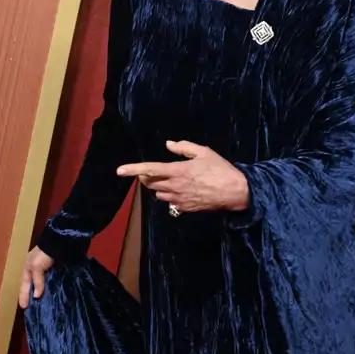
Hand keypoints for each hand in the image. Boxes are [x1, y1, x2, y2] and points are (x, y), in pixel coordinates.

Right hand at [18, 246, 53, 309]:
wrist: (58, 243)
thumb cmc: (43, 254)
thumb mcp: (36, 267)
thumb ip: (37, 281)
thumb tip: (36, 296)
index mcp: (27, 269)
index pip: (24, 286)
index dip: (23, 296)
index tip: (23, 308)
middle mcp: (35, 271)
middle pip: (31, 286)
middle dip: (31, 296)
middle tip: (32, 309)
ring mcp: (45, 271)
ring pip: (41, 285)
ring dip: (41, 294)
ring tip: (43, 305)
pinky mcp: (55, 271)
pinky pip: (51, 283)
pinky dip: (50, 289)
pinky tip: (52, 296)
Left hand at [117, 140, 248, 213]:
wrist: (235, 192)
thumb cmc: (221, 169)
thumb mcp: (204, 152)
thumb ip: (184, 147)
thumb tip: (169, 144)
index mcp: (178, 170)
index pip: (150, 170)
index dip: (133, 169)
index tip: (119, 171)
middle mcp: (175, 186)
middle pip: (150, 184)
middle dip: (146, 177)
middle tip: (151, 171)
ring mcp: (179, 199)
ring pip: (158, 194)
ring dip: (158, 187)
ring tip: (170, 180)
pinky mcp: (185, 208)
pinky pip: (170, 202)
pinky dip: (170, 196)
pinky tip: (182, 190)